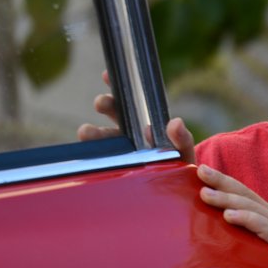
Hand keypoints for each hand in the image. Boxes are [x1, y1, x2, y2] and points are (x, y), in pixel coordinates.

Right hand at [77, 70, 195, 162]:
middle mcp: (128, 134)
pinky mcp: (112, 168)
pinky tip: (84, 156)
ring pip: (101, 137)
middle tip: (102, 103)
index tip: (107, 74)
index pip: (129, 101)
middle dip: (106, 105)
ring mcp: (118, 151)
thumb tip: (175, 122)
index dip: (117, 86)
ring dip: (92, 133)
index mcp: (143, 124)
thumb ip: (182, 138)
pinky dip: (90, 157)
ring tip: (85, 132)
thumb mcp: (184, 151)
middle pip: (113, 114)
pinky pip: (98, 161)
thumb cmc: (179, 167)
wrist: (176, 192)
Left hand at [196, 165, 267, 267]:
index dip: (223, 180)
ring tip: (205, 194)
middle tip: (201, 171)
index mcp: (265, 213)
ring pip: (250, 206)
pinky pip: (262, 226)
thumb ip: (242, 234)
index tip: (201, 170)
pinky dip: (245, 218)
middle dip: (221, 180)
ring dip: (226, 198)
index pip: (242, 192)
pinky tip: (228, 216)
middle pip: (244, 192)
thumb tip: (217, 228)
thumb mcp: (258, 243)